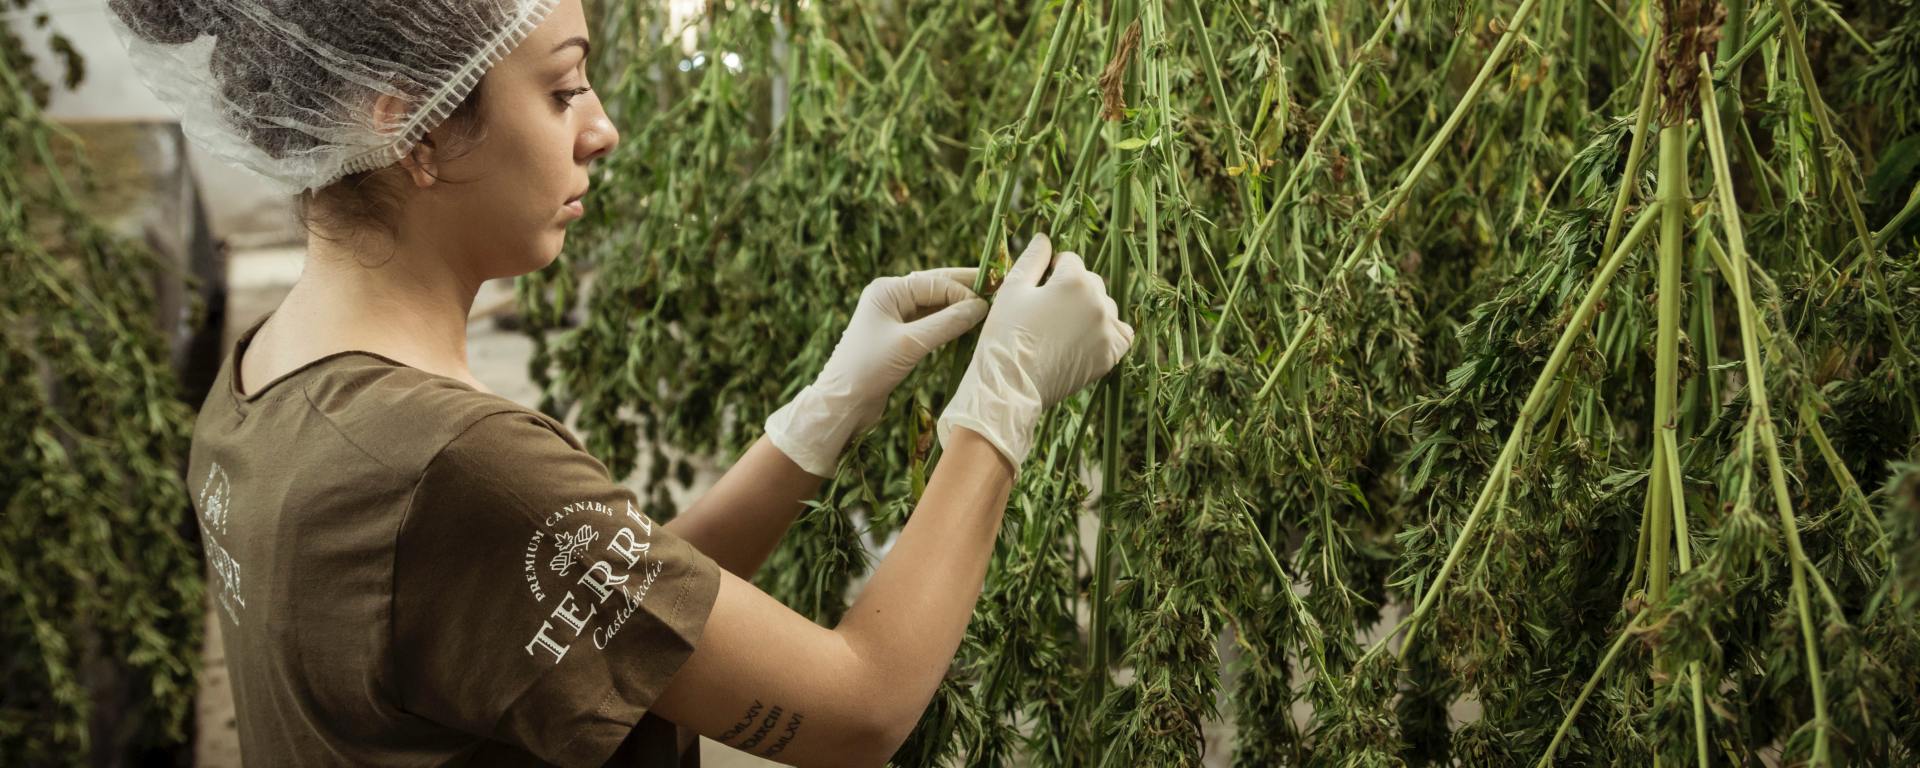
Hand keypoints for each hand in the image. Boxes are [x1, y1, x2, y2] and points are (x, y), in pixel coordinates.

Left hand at [765, 268, 989, 476]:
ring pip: (934, 306)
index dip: (963, 291)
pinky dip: (948, 324)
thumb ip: (946, 323)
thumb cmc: (869, 369)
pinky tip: (967, 326)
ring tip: (987, 308)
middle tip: (998, 289)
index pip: (935, 283)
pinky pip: (929, 324)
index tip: (989, 304)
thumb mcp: (911, 344)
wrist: (842, 402)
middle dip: (965, 290)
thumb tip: (979, 307)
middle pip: (935, 288)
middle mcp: (890, 298)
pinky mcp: (899, 338)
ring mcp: (894, 318)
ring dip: (958, 308)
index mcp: (887, 290)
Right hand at [937, 233, 1134, 472]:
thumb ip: (1032, 259)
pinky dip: (1108, 334)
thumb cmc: (1006, 334)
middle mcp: (1099, 301)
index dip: (1051, 272)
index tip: (1038, 290)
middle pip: (1091, 282)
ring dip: (1090, 311)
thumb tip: (1045, 238)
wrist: (1010, 386)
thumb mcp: (1012, 289)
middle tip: (1047, 312)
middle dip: (1072, 290)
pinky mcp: (1110, 356)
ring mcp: (1107, 330)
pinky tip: (1087, 339)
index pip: (1070, 260)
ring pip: (1105, 307)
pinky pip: (1120, 334)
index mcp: (1075, 280)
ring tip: (1062, 329)